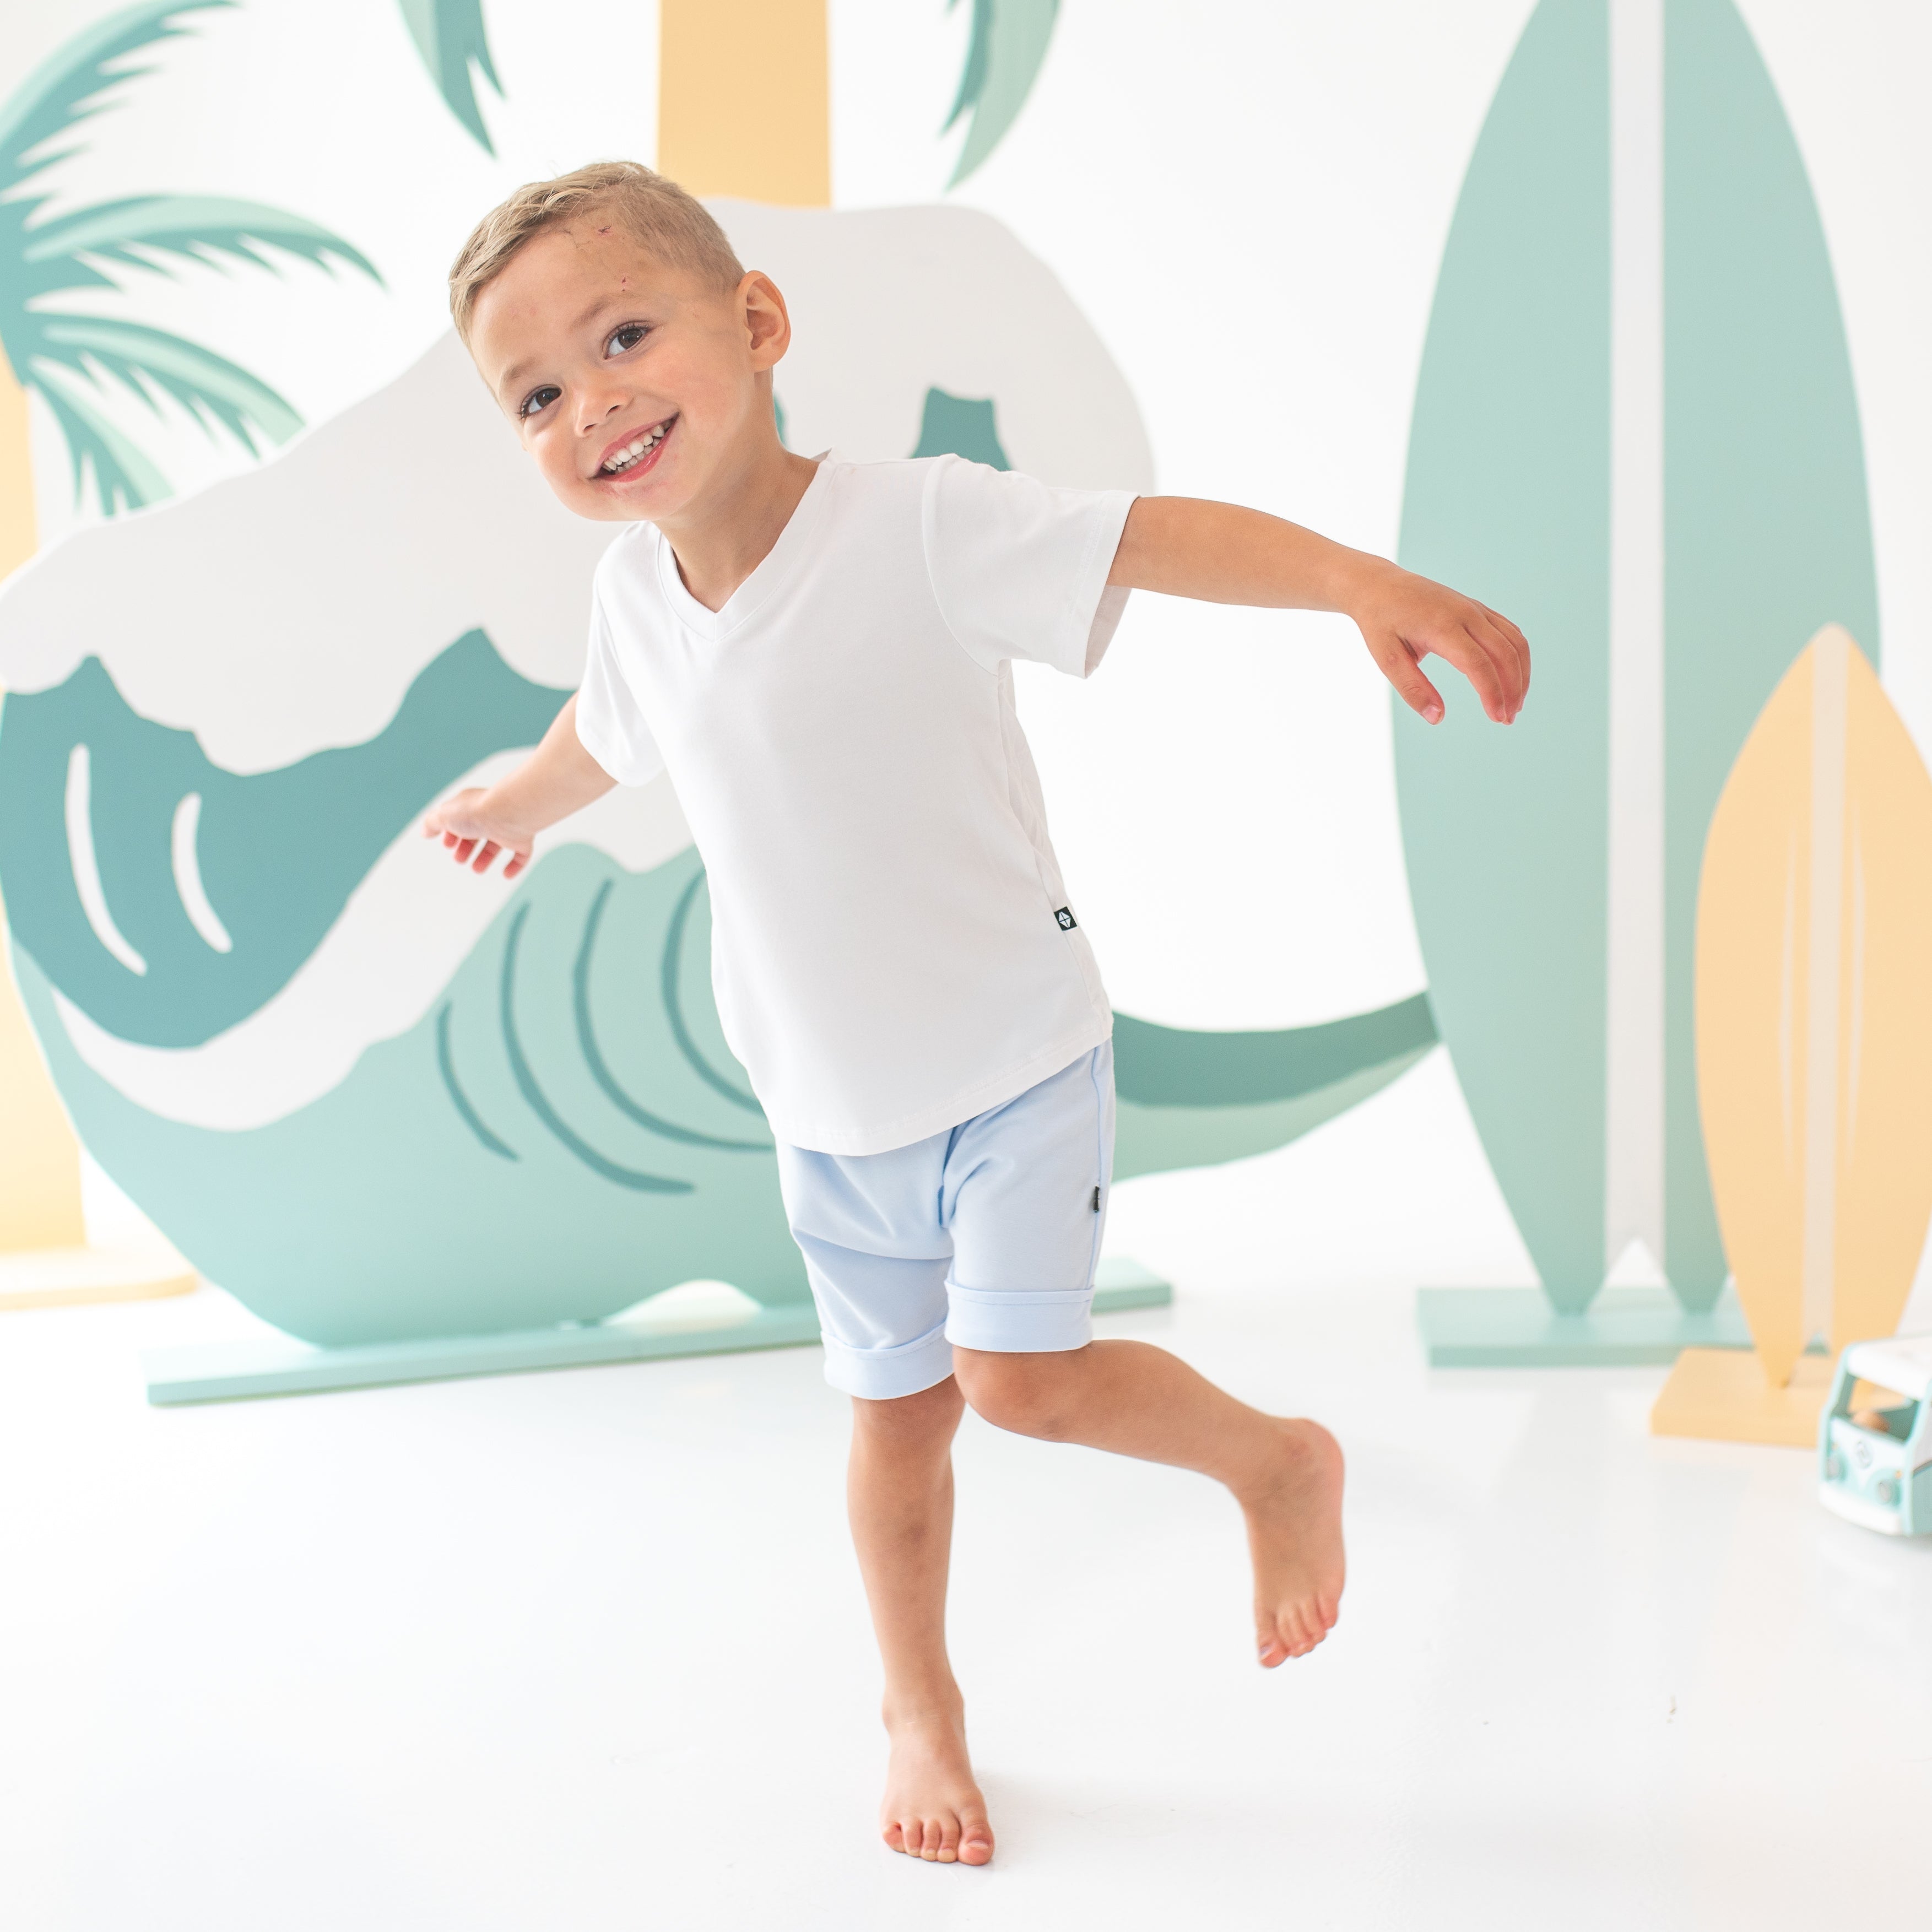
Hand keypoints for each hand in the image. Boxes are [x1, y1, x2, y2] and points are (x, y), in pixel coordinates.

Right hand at [422, 786, 535, 878]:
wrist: (508, 814)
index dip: (451, 833)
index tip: (447, 845)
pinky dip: (514, 865)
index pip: (460, 818)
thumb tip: (425, 832)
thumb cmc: (475, 813)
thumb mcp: (444, 816)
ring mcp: (508, 826)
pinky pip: (522, 854)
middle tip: (459, 860)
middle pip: (477, 832)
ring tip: (477, 869)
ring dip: (486, 857)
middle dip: (466, 847)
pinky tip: (506, 875)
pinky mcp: (523, 838)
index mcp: (471, 806)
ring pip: (497, 844)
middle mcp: (490, 814)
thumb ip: (432, 823)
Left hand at [1345, 560, 1528, 725]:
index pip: (1478, 663)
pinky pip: (1509, 632)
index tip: (1497, 718)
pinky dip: (1517, 657)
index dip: (1492, 693)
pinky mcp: (1478, 608)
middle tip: (1507, 720)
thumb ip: (1412, 689)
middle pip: (1504, 653)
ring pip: (1514, 641)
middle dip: (1512, 689)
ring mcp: (1475, 608)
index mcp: (1442, 626)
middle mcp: (1465, 613)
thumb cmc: (1381, 622)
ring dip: (1520, 674)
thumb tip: (1437, 718)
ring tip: (1514, 705)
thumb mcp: (1386, 658)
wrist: (1380, 586)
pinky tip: (1512, 679)